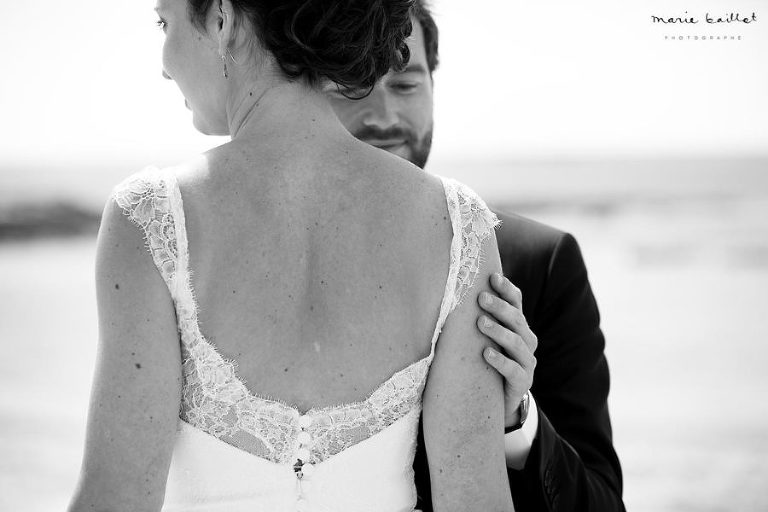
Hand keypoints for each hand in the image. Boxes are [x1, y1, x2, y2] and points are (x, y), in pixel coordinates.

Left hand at [477, 273, 537, 428]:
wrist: (499, 400)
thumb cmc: (486, 361)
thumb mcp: (483, 338)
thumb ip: (477, 318)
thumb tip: (451, 293)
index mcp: (518, 326)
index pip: (517, 302)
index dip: (507, 289)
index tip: (492, 277)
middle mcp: (526, 341)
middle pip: (516, 319)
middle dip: (499, 306)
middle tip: (481, 297)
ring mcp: (527, 362)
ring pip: (517, 342)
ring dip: (498, 330)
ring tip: (480, 322)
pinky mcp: (523, 382)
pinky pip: (514, 370)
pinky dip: (500, 361)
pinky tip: (486, 353)